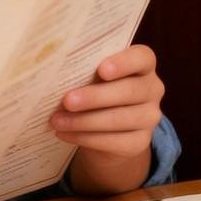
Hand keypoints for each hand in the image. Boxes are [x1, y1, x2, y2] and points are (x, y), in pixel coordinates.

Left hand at [51, 44, 163, 194]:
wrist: (104, 128)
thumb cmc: (92, 88)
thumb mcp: (88, 75)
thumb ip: (81, 69)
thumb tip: (48, 72)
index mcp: (141, 65)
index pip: (143, 57)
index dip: (124, 62)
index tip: (101, 69)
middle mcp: (152, 89)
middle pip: (130, 91)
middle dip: (95, 97)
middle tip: (67, 101)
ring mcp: (150, 117)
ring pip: (121, 119)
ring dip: (85, 121)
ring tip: (57, 121)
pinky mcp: (140, 142)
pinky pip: (115, 141)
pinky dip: (85, 138)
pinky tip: (64, 134)